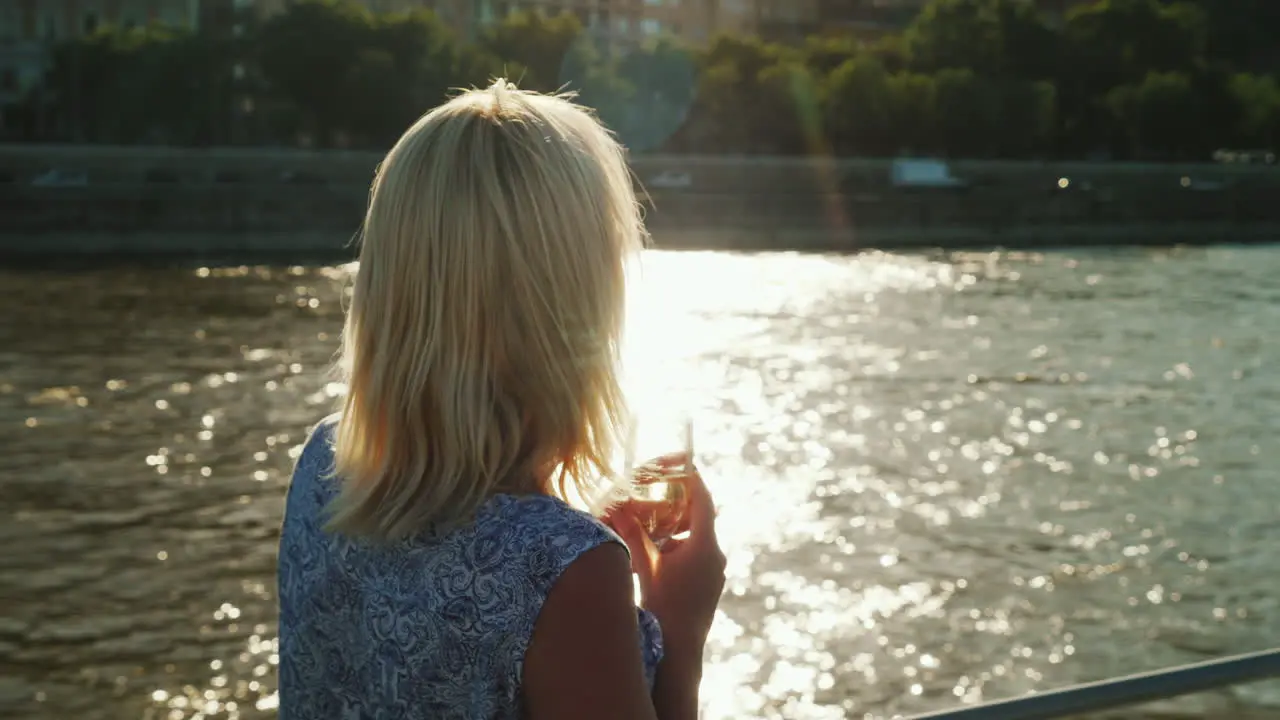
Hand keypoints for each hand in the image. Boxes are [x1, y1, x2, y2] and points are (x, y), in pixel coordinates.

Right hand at [604, 454, 726, 660]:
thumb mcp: (646, 565)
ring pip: (695, 540)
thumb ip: (634, 534)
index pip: (703, 500)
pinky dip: (677, 549)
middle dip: (676, 506)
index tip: (682, 465)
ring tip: (649, 528)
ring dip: (673, 531)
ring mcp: (715, 572)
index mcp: (704, 545)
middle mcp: (715, 555)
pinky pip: (695, 557)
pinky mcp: (709, 586)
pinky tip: (655, 556)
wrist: (679, 650)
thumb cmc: (663, 606)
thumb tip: (617, 508)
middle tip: (657, 495)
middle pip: (699, 519)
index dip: (692, 480)